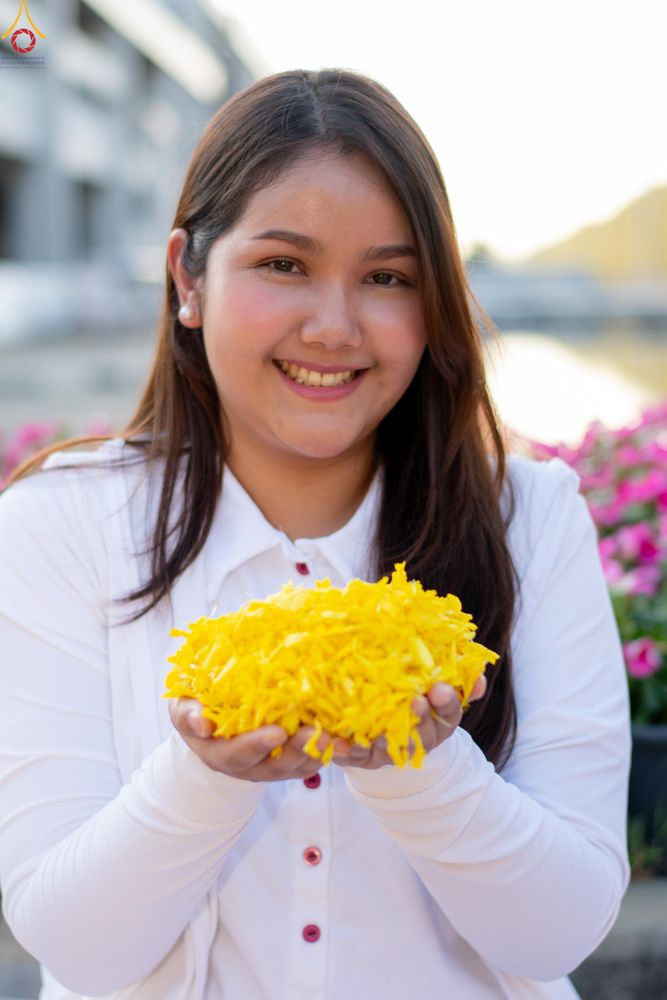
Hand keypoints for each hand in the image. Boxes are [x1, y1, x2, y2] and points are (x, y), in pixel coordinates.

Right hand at [169, 698, 327, 782]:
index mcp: (220, 753)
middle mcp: (249, 766)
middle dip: (296, 750)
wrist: (211, 723)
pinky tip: (343, 737)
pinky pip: (311, 761)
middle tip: (315, 732)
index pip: (238, 753)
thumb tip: (202, 723)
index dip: (256, 745)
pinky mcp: (291, 761)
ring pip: (298, 767)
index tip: (276, 732)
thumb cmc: (196, 706)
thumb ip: (188, 714)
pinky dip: (327, 751)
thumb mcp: (182, 707)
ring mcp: (272, 766)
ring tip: (336, 737)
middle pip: (275, 767)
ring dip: (318, 753)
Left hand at [330, 675, 486, 769]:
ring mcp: (388, 752)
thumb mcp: (438, 692)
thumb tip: (480, 677)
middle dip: (419, 716)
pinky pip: (350, 756)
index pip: (448, 712)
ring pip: (386, 747)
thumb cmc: (415, 703)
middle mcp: (415, 741)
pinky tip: (331, 740)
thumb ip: (458, 682)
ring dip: (381, 737)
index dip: (445, 702)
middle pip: (420, 732)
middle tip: (415, 699)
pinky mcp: (360, 759)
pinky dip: (340, 749)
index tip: (440, 688)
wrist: (387, 737)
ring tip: (376, 727)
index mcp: (439, 723)